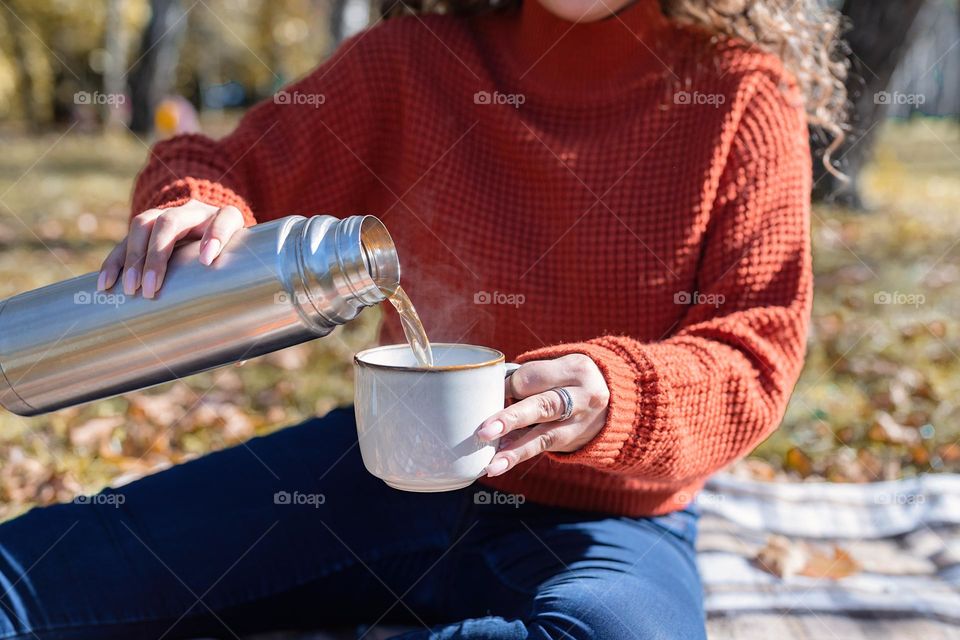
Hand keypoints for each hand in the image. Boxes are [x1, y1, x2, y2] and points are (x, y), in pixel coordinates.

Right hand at [97, 199, 245, 298]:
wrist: (210, 228)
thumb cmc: (230, 254)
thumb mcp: (241, 260)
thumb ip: (242, 278)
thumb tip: (238, 332)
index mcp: (223, 217)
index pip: (224, 220)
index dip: (215, 236)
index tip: (207, 259)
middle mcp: (192, 212)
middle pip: (170, 222)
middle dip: (158, 254)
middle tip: (151, 287)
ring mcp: (165, 216)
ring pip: (142, 226)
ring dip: (132, 258)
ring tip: (130, 289)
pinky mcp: (144, 229)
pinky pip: (125, 240)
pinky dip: (114, 262)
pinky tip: (106, 284)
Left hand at [477, 353, 609, 476]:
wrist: (617, 403)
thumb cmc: (572, 380)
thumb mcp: (561, 368)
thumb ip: (530, 377)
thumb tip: (490, 396)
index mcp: (576, 369)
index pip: (534, 376)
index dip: (507, 385)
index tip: (486, 392)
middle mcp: (583, 397)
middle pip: (545, 406)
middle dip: (512, 419)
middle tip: (484, 431)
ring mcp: (581, 424)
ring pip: (545, 437)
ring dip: (515, 451)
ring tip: (492, 465)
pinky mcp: (573, 443)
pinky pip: (543, 449)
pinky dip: (519, 454)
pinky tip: (500, 463)